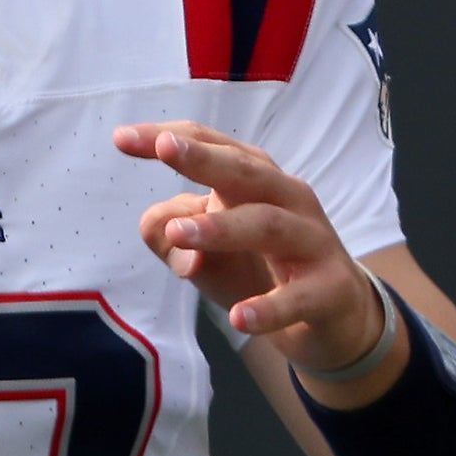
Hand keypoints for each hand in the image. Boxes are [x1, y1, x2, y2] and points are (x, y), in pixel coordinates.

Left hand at [113, 122, 386, 381]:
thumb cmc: (259, 266)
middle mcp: (287, 198)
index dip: (167, 138)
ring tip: (182, 233)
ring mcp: (313, 241)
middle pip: (245, 171)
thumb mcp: (206, 250)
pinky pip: (299, 296)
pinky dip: (270, 307)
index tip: (121, 138)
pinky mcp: (330, 288)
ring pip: (268, 225)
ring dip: (223, 228)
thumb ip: (170, 235)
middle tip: (162, 149)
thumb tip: (166, 231)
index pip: (210, 146)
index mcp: (255, 178)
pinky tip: (239, 318)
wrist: (334, 314)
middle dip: (202, 159)